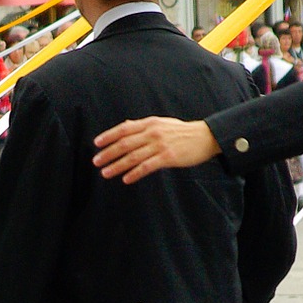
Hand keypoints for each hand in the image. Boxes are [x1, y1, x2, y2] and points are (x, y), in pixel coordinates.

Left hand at [92, 118, 219, 183]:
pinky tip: (126, 179)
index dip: (109, 136)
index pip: (124, 129)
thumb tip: (124, 126)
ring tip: (105, 173)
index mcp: (150, 123)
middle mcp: (152, 132)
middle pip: (125, 144)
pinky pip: (147, 166)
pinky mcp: (168, 158)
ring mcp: (160, 145)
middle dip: (108, 153)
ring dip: (117, 165)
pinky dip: (135, 173)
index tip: (97, 144)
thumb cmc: (182, 132)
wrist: (206, 137)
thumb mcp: (162, 123)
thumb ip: (143, 126)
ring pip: (133, 156)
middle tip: (96, 162)